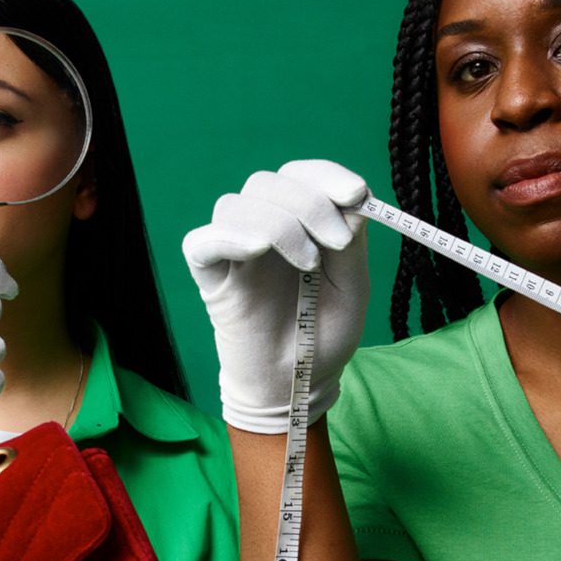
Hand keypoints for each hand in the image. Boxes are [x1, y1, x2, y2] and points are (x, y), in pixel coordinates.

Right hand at [182, 159, 370, 432]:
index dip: (325, 175)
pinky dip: (231, 236)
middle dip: (309, 202)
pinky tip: (259, 250)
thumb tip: (353, 200)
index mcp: (297, 223)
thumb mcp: (352, 287)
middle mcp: (262, 228)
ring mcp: (233, 251)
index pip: (300, 176)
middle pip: (268, 182)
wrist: (298, 385)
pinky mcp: (209, 276)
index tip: (358, 194)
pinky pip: (202, 241)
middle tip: (338, 242)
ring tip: (309, 264)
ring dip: (279, 224)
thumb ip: (351, 243)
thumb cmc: (323, 336)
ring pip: (237, 203)